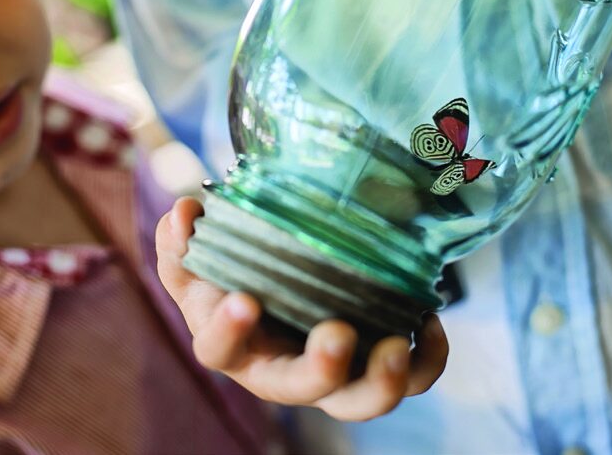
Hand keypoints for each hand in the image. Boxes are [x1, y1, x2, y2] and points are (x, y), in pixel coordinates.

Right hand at [155, 197, 448, 421]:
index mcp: (231, 346)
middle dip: (321, 369)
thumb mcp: (197, 260)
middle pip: (300, 390)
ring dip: (382, 381)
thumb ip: (181, 239)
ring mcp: (329, 375)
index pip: (219, 350)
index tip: (244, 301)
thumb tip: (185, 210)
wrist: (270, 289)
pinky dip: (426, 362)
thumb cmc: (228, 279)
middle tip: (338, 333)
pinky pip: (408, 380)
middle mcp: (280, 371)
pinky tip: (430, 324)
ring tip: (399, 343)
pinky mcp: (370, 367)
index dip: (229, 331)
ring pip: (357, 401)